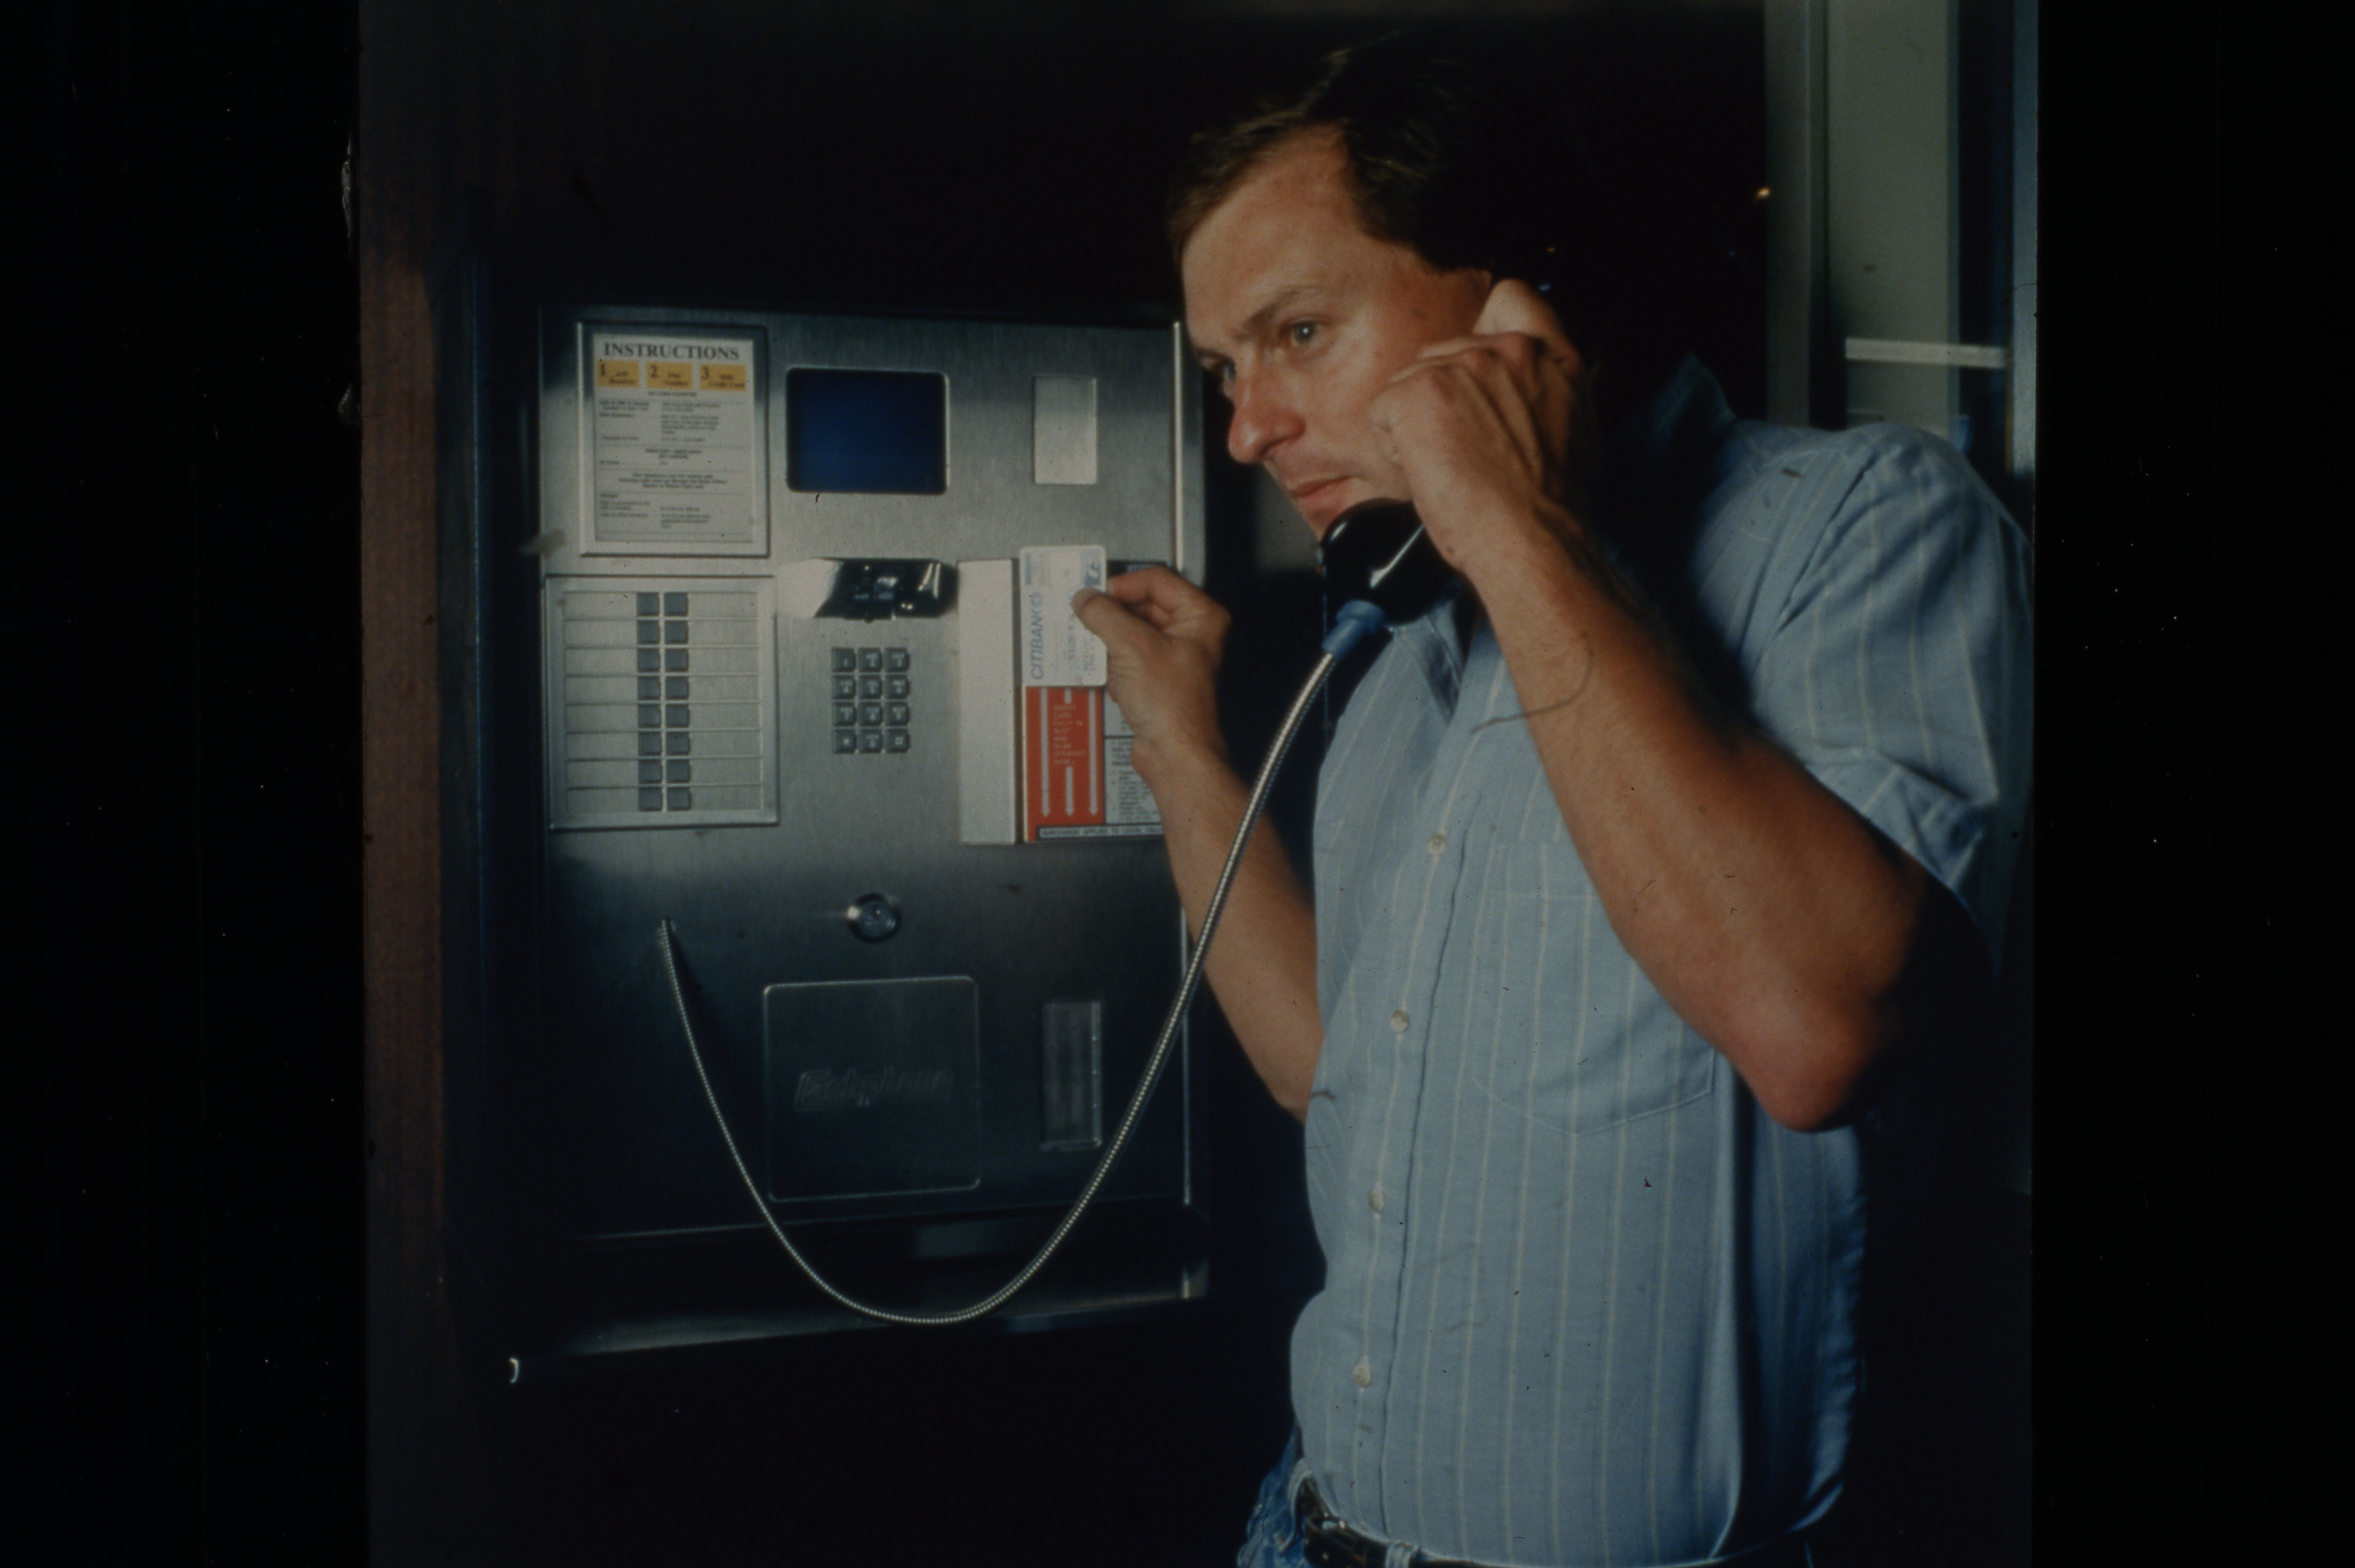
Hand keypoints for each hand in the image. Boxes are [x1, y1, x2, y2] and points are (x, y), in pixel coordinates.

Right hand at [1070, 568, 1232, 787]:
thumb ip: (1104, 615)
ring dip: (1114, 647)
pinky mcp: (1159, 677)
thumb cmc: (1174, 708)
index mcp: (1200, 615)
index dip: (1122, 586)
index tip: (1096, 596)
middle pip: (1142, 605)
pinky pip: (1130, 658)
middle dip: (1115, 620)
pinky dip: (1118, 668)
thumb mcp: (1131, 648)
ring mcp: (1175, 655)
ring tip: (1110, 661)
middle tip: (1091, 623)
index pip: (1155, 579)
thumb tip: (1085, 599)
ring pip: (1132, 633)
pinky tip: (1120, 684)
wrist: (1174, 755)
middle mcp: (1192, 632)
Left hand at [1365, 278, 1601, 578]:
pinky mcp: (1417, 390)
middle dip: (1442, 396)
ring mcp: (1459, 365)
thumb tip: (1533, 387)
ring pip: (1411, 381)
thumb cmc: (1550, 504)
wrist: (1530, 539)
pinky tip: (1428, 472)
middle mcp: (1507, 349)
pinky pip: (1383, 410)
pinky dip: (1395, 446)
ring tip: (1452, 465)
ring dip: (1418, 424)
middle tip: (1466, 450)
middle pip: (1444, 351)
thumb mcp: (1575, 430)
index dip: (1486, 328)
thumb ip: (1549, 391)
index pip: (1511, 298)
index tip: (1479, 367)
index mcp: (1550, 357)